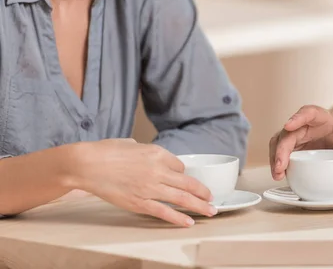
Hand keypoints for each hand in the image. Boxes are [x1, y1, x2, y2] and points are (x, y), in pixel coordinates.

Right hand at [69, 139, 215, 226]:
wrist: (87, 164)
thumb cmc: (105, 151)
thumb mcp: (131, 144)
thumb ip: (144, 151)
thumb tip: (146, 155)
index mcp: (157, 153)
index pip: (180, 166)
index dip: (183, 173)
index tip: (183, 178)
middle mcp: (158, 170)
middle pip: (189, 183)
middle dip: (203, 192)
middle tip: (212, 198)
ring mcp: (150, 188)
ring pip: (182, 198)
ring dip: (199, 206)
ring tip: (211, 211)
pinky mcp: (139, 203)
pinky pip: (164, 212)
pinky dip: (178, 218)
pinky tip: (189, 222)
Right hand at [269, 105, 332, 180]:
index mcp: (321, 117)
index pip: (308, 112)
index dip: (297, 117)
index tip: (288, 125)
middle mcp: (304, 124)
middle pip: (289, 132)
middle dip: (282, 148)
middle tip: (280, 166)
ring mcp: (295, 136)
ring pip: (279, 141)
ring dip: (275, 157)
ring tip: (277, 174)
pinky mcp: (290, 148)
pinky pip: (279, 152)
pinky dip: (277, 163)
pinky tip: (279, 175)